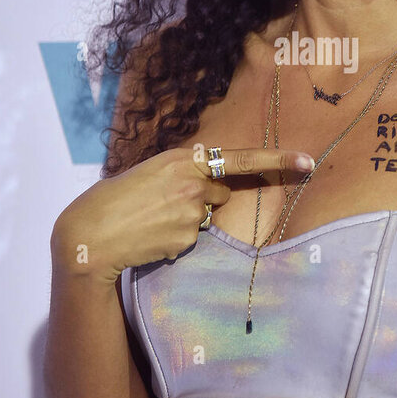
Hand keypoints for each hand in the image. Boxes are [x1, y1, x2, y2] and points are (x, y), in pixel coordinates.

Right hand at [51, 145, 314, 282]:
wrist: (90, 234)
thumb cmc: (113, 199)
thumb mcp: (149, 171)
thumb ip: (181, 172)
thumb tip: (209, 184)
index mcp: (181, 158)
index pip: (240, 158)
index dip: (277, 161)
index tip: (307, 161)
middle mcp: (192, 182)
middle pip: (221, 193)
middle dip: (203, 199)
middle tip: (164, 203)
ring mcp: (191, 212)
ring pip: (207, 217)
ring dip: (188, 220)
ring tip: (152, 220)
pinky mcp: (187, 238)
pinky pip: (193, 239)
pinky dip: (177, 239)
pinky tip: (152, 237)